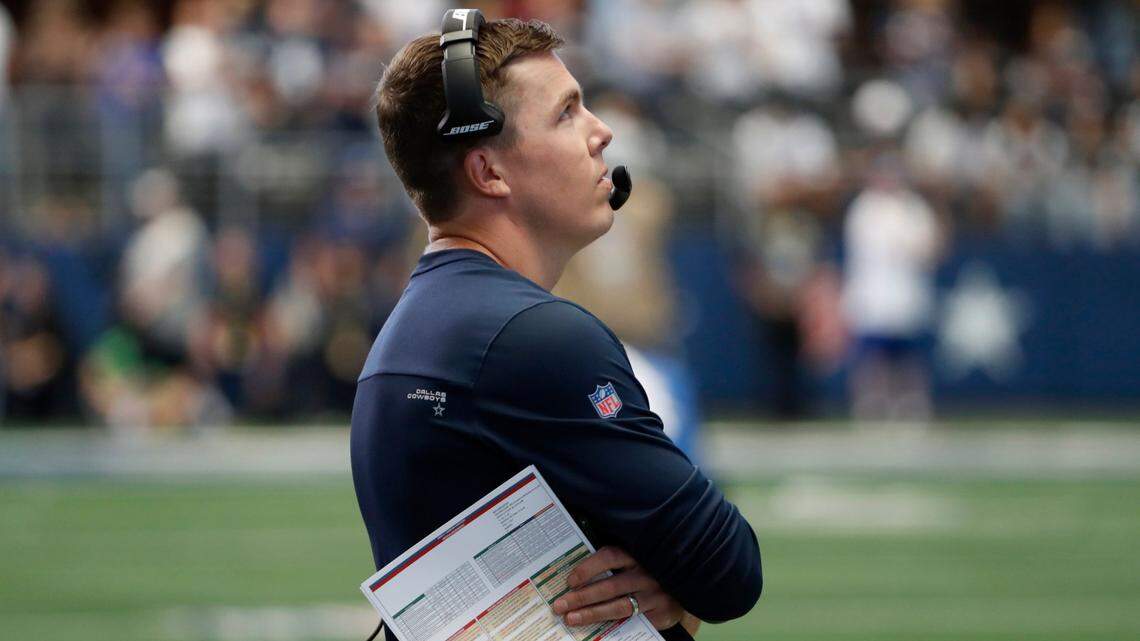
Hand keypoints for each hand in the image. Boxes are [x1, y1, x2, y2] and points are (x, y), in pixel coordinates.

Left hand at [550, 546, 688, 631]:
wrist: (685, 585)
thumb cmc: (649, 571)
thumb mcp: (635, 561)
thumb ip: (613, 565)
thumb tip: (576, 577)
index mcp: (637, 555)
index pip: (610, 556)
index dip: (588, 568)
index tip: (570, 580)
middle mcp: (646, 573)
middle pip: (609, 585)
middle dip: (582, 597)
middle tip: (560, 605)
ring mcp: (654, 594)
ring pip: (618, 606)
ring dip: (592, 613)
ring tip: (571, 618)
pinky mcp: (661, 611)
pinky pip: (633, 620)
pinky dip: (614, 625)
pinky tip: (597, 630)